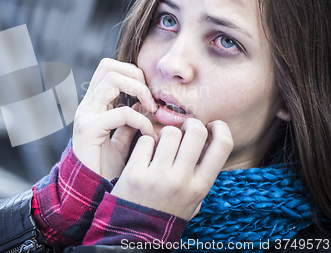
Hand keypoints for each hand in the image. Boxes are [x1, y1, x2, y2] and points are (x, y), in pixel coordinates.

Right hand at [72, 58, 158, 180]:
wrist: (89, 190)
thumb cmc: (104, 167)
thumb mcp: (121, 140)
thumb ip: (130, 122)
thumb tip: (142, 106)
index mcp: (95, 104)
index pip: (109, 69)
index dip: (133, 74)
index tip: (149, 96)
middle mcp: (88, 105)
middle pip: (108, 65)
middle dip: (135, 76)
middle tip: (150, 99)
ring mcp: (86, 114)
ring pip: (112, 79)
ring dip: (139, 90)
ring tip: (151, 110)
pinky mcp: (89, 129)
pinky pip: (121, 112)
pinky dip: (141, 120)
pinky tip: (148, 134)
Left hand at [111, 118, 233, 219]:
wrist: (136, 233)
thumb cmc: (166, 212)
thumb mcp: (193, 199)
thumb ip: (202, 175)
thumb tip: (210, 140)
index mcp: (200, 187)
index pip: (223, 146)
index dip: (220, 128)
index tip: (212, 125)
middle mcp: (182, 180)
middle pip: (196, 132)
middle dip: (190, 123)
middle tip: (183, 128)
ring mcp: (158, 177)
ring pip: (169, 132)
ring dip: (166, 133)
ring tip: (161, 144)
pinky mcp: (135, 174)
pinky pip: (145, 141)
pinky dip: (145, 142)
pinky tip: (144, 153)